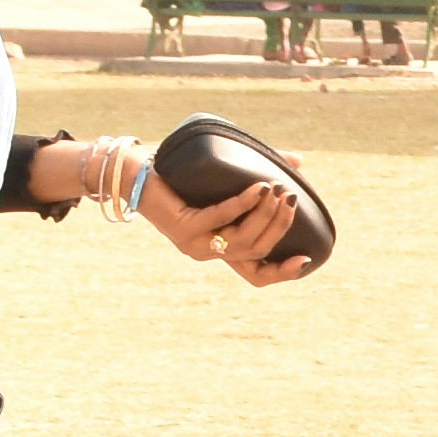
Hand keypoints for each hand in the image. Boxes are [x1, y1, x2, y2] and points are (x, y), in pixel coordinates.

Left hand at [138, 164, 310, 287]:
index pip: (256, 275)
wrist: (131, 173)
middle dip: (280, 225)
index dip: (283, 272)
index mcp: (219, 249)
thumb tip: (299, 162)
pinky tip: (258, 188)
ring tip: (278, 190)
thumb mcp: (223, 179)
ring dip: (265, 215)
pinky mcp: (183, 228)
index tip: (306, 259)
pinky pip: (221, 218)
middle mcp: (207, 252)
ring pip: (242, 239)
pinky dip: (243, 203)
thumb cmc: (179, 174)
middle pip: (257, 251)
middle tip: (292, 198)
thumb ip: (258, 175)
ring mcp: (194, 244)